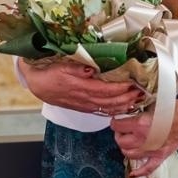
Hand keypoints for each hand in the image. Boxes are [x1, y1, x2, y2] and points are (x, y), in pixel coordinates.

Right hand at [18, 58, 143, 114]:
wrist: (37, 84)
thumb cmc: (48, 73)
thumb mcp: (60, 66)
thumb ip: (77, 69)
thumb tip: (91, 69)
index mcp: (80, 88)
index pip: (106, 90)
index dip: (121, 87)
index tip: (133, 82)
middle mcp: (84, 99)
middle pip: (111, 101)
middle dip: (128, 97)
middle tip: (141, 91)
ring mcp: (85, 105)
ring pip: (108, 109)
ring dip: (124, 105)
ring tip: (137, 99)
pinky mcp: (84, 108)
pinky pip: (103, 111)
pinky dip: (115, 110)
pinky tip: (124, 108)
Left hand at [111, 93, 177, 176]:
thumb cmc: (176, 109)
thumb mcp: (152, 105)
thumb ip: (138, 112)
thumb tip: (127, 114)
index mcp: (141, 124)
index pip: (118, 126)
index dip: (115, 122)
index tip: (116, 121)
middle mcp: (145, 139)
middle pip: (121, 142)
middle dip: (119, 135)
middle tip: (122, 130)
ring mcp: (153, 149)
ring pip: (129, 155)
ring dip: (126, 148)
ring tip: (128, 142)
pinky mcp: (161, 155)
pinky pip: (148, 168)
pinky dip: (139, 172)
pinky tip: (132, 172)